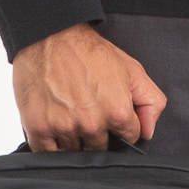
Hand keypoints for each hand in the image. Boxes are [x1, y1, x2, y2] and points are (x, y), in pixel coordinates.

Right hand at [13, 23, 166, 151]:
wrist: (50, 35)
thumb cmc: (89, 51)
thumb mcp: (132, 69)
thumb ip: (150, 102)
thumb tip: (148, 132)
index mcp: (117, 112)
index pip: (128, 138)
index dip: (122, 126)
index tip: (111, 114)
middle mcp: (91, 124)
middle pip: (100, 147)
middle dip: (97, 133)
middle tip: (87, 110)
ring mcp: (64, 128)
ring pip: (74, 150)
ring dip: (73, 137)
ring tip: (69, 112)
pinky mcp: (38, 128)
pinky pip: (47, 152)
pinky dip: (50, 144)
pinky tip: (53, 124)